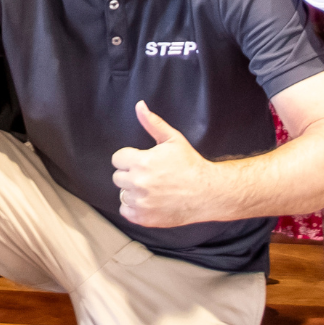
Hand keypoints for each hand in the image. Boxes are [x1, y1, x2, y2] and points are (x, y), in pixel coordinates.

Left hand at [111, 102, 215, 227]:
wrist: (206, 192)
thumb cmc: (190, 165)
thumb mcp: (173, 139)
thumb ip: (152, 123)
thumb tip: (139, 106)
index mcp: (142, 161)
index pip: (117, 159)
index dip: (129, 158)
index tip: (141, 161)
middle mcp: (138, 182)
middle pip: (118, 177)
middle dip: (130, 174)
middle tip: (149, 175)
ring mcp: (140, 202)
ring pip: (122, 194)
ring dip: (133, 191)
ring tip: (152, 189)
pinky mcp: (143, 218)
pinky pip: (125, 211)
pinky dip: (134, 208)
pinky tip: (150, 201)